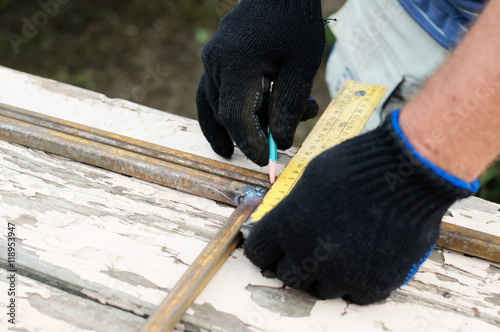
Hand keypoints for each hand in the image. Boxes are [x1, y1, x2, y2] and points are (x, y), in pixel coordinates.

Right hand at [196, 0, 324, 165]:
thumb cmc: (295, 24)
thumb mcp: (302, 65)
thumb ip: (289, 105)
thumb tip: (280, 141)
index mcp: (237, 64)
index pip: (237, 116)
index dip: (251, 143)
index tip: (266, 161)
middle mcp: (216, 63)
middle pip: (226, 113)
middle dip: (247, 135)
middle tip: (269, 150)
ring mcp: (212, 61)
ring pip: (214, 105)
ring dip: (227, 129)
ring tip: (229, 153)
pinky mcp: (215, 60)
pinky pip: (212, 93)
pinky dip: (219, 113)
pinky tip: (224, 131)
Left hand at [244, 110, 476, 303]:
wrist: (407, 173)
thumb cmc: (358, 166)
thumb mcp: (311, 179)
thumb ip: (294, 209)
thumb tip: (287, 225)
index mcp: (287, 225)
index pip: (259, 252)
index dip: (267, 249)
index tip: (274, 248)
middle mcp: (310, 255)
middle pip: (287, 275)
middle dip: (295, 263)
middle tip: (310, 250)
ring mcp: (342, 273)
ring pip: (320, 289)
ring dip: (325, 275)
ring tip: (341, 253)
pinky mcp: (373, 283)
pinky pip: (356, 296)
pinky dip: (357, 283)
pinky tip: (363, 261)